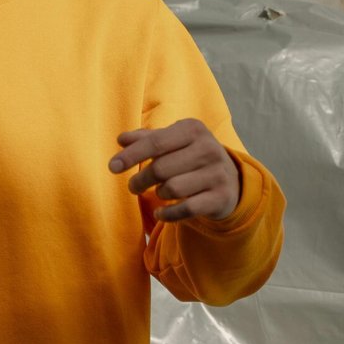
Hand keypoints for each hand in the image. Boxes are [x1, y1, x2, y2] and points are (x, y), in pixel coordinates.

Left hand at [110, 119, 240, 222]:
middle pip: (161, 168)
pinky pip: (185, 209)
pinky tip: (161, 213)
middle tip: (134, 186)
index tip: (112, 167)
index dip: (131, 156)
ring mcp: (217, 173)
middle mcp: (208, 148)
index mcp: (193, 129)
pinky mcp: (221, 197)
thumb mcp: (172, 142)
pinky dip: (168, 214)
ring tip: (158, 192)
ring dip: (158, 194)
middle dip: (141, 180)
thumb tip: (121, 139)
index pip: (155, 143)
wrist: (230, 179)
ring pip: (172, 189)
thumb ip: (146, 140)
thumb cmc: (190, 156)